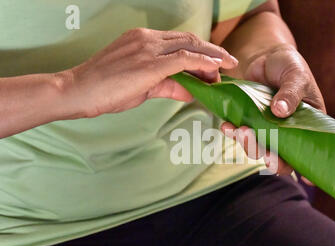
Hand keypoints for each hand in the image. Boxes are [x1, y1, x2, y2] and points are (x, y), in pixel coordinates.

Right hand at [58, 28, 237, 117]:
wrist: (78, 91)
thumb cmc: (106, 88)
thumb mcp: (143, 86)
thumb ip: (169, 85)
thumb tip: (192, 92)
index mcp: (143, 38)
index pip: (181, 41)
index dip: (202, 51)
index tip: (216, 63)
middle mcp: (147, 38)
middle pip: (190, 40)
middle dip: (213, 52)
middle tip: (231, 63)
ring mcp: (148, 48)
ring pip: (190, 46)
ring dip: (212, 58)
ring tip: (228, 69)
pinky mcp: (149, 64)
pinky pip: (183, 59)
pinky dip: (203, 63)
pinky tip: (216, 69)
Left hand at [221, 44, 324, 178]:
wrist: (266, 55)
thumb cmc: (289, 65)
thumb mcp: (296, 76)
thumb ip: (291, 93)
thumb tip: (280, 111)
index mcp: (307, 126)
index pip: (305, 153)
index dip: (299, 166)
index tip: (291, 170)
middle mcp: (287, 133)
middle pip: (278, 156)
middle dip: (266, 154)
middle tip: (257, 143)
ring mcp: (267, 129)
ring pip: (257, 148)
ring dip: (247, 144)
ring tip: (240, 129)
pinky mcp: (249, 122)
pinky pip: (240, 133)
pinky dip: (232, 132)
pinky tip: (226, 125)